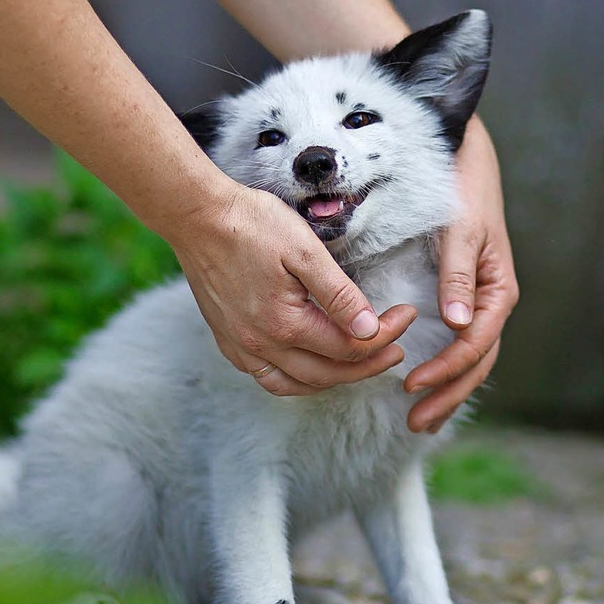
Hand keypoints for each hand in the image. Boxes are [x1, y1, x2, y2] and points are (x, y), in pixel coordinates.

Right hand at [172, 176, 416, 395]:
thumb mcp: (305, 250)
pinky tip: (310, 367)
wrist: (198, 218)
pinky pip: (267, 377)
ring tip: (359, 365)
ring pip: (297, 384)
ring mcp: (242, 347)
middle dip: (369, 364)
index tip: (406, 315)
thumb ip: (340, 294)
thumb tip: (370, 329)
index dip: (385, 334)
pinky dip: (296, 380)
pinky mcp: (228, 342)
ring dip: (334, 379)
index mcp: (285, 323)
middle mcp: (261, 344)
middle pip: (328, 373)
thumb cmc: (252, 225)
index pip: (349, 346)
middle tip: (396, 349)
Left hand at [404, 117, 518, 431]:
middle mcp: (489, 304)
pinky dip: (444, 371)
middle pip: (475, 362)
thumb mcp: (462, 233)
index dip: (446, 368)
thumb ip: (459, 276)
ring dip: (447, 392)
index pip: (475, 343)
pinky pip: (457, 346)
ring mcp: (476, 306)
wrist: (461, 167)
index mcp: (497, 291)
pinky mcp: (459, 303)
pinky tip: (426, 389)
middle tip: (416, 422)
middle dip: (448, 394)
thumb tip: (458, 322)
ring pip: (469, 361)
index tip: (412, 385)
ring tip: (420, 420)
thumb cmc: (463, 196)